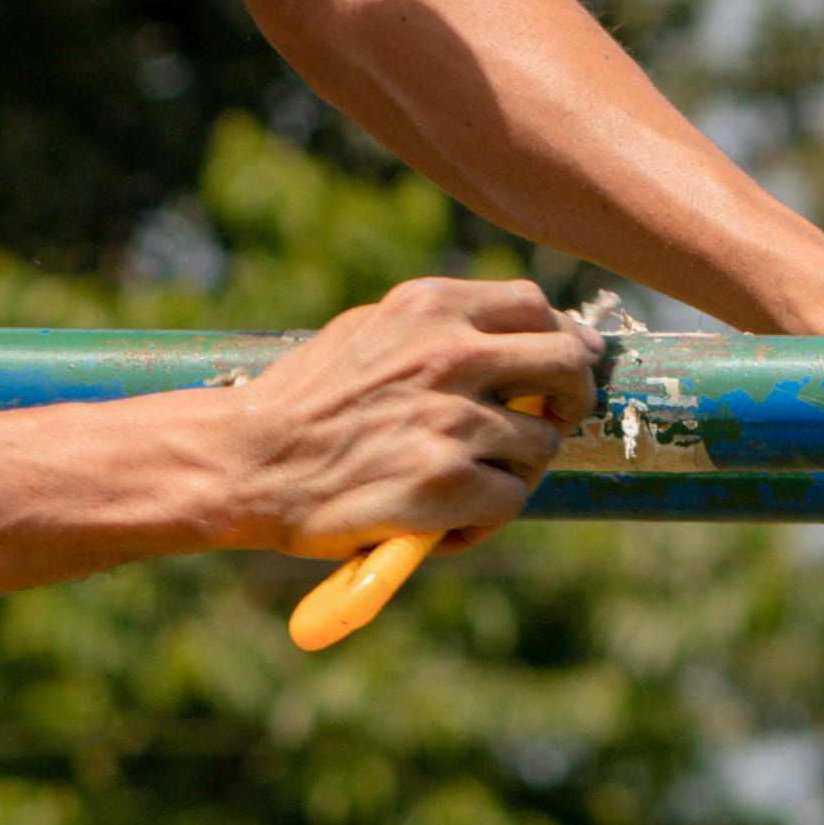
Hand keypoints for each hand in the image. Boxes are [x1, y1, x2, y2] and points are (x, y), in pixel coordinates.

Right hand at [230, 277, 601, 560]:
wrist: (250, 462)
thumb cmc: (308, 400)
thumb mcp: (372, 331)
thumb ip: (443, 326)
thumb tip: (528, 330)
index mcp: (430, 308)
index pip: (535, 305)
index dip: (560, 338)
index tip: (561, 365)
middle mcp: (450, 354)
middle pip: (567, 362)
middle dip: (573, 396)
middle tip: (551, 420)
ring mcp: (453, 420)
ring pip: (542, 444)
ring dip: (516, 468)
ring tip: (464, 480)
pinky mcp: (448, 484)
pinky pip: (511, 499)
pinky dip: (485, 517)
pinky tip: (442, 518)